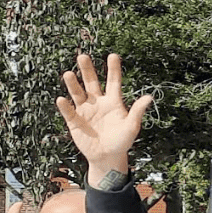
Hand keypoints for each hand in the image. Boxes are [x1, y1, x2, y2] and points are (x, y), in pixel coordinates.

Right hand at [56, 53, 153, 185]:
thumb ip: (138, 112)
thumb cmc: (122, 141)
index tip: (113, 55)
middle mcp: (98, 102)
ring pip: (77, 93)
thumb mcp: (131, 126)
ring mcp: (85, 110)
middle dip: (87, 70)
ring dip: (73, 84)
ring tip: (69, 74)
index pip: (113, 82)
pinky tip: (62, 99)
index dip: (113, 69)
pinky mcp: (74, 121)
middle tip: (82, 56)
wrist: (108, 157)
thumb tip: (149, 97)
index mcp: (113, 102)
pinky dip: (65, 106)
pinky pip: (68, 112)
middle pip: (91, 82)